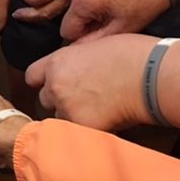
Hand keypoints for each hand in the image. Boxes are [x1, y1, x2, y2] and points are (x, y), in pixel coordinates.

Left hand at [25, 34, 156, 130]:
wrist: (149, 76)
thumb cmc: (131, 56)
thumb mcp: (93, 47)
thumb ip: (74, 60)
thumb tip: (72, 69)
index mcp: (57, 62)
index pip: (31, 76)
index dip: (43, 81)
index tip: (52, 84)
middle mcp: (55, 85)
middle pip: (45, 100)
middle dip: (59, 101)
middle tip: (82, 98)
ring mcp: (66, 107)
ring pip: (59, 118)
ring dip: (72, 116)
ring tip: (96, 109)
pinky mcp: (80, 126)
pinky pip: (77, 132)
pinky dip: (88, 129)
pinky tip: (105, 119)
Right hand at [61, 0, 175, 43]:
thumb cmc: (146, 0)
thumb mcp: (120, 29)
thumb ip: (92, 42)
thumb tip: (75, 49)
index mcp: (83, 0)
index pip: (66, 30)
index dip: (83, 36)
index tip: (101, 31)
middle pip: (71, 16)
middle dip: (87, 21)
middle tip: (110, 18)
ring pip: (77, 4)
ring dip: (90, 9)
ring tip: (113, 5)